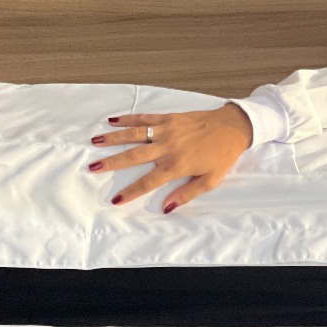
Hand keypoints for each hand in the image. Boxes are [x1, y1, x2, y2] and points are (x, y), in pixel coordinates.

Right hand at [88, 102, 253, 212]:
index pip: (148, 182)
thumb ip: (186, 194)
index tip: (115, 199)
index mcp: (176, 165)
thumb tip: (166, 208)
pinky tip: (113, 121)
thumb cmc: (222, 156)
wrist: (233, 128)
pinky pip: (145, 118)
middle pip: (134, 156)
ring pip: (135, 134)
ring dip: (114, 138)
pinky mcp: (169, 118)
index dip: (131, 192)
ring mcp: (167, 130)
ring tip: (95, 141)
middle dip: (112, 162)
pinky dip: (128, 118)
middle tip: (93, 167)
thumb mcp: (209, 181)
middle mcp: (168, 147)